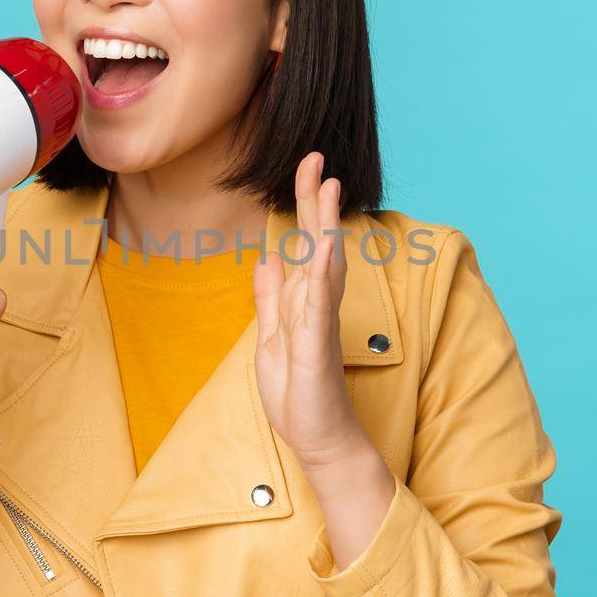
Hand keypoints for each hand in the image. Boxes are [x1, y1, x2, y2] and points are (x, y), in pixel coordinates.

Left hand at [252, 151, 365, 469]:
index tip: (307, 169)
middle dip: (315, 200)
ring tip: (328, 188)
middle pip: (318, 242)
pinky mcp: (317, 345)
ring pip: (325, 264)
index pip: (306, 242)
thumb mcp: (270, 335)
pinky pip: (320, 304)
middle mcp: (317, 303)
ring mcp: (320, 322)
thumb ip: (271, 297)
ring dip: (326, 225)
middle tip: (316, 158)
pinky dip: (321, 274)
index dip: (306, 205)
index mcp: (303, 299)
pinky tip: (324, 248)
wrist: (317, 437)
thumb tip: (268, 258)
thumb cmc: (298, 391)